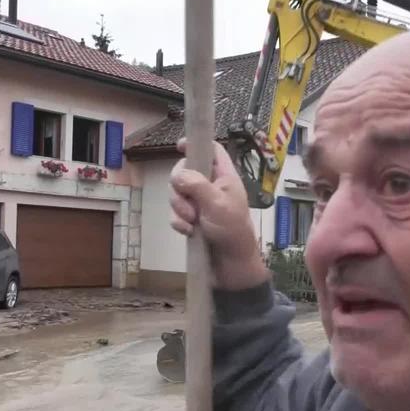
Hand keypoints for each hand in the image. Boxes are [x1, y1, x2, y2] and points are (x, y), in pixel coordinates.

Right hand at [170, 139, 268, 289]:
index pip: (211, 151)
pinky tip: (189, 231)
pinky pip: (176, 214)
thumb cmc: (233, 232)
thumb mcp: (217, 204)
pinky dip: (179, 222)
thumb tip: (179, 174)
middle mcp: (212, 187)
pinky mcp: (192, 221)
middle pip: (186, 172)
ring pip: (178, 195)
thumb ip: (197, 185)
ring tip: (192, 222)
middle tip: (189, 204)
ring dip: (180, 208)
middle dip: (180, 188)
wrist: (232, 265)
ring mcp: (201, 204)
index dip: (196, 145)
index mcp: (224, 177)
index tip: (180, 145)